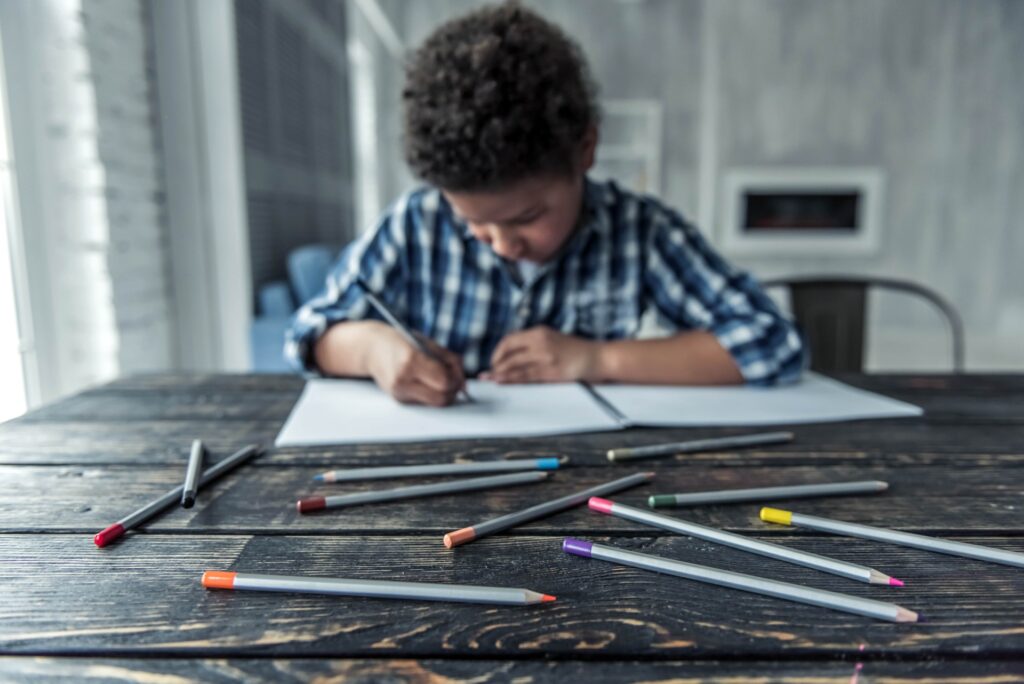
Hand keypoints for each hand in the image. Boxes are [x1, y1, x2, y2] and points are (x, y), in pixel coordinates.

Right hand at [367, 327, 465, 405]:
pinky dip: (431, 393)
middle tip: (453, 380)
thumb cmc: (401, 341)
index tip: (457, 373)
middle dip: (453, 390)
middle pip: (441, 398)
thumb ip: (449, 360)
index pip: (444, 381)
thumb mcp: (427, 343)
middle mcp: (403, 379)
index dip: (456, 379)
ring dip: (443, 393)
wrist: (371, 348)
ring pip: (434, 403)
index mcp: (411, 360)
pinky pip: (424, 401)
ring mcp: (399, 392)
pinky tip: (425, 381)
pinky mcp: (398, 399)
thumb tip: (463, 381)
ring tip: (439, 379)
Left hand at [482, 326, 600, 383]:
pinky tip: (502, 381)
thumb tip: (513, 355)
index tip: (494, 361)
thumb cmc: (577, 351)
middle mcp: (540, 342)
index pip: (510, 339)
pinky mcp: (551, 372)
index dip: (498, 351)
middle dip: (495, 363)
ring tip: (488, 379)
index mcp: (540, 332)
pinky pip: (526, 376)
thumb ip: (534, 344)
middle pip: (509, 352)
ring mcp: (546, 357)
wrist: (598, 357)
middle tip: (488, 373)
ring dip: (499, 373)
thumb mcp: (553, 339)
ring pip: (515, 365)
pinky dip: (511, 379)